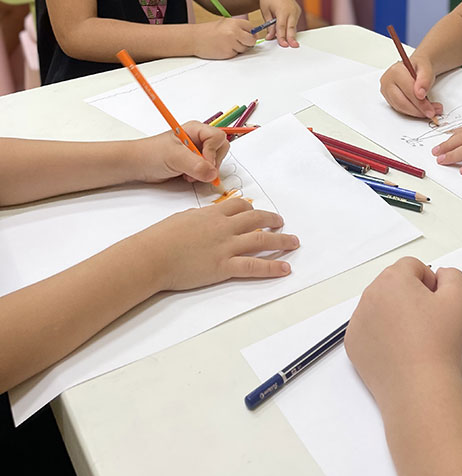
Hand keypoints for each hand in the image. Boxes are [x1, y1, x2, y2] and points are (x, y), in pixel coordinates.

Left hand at [133, 121, 228, 184]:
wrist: (138, 166)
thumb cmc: (151, 154)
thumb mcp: (174, 157)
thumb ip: (195, 165)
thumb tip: (212, 174)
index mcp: (196, 130)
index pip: (218, 138)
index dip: (213, 152)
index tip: (203, 163)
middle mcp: (199, 139)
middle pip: (221, 149)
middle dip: (211, 163)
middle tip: (196, 169)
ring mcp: (198, 152)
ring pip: (216, 162)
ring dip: (205, 171)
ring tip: (188, 173)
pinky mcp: (195, 164)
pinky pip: (208, 171)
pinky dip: (201, 176)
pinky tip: (187, 176)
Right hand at [139, 195, 300, 290]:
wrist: (154, 254)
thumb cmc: (161, 237)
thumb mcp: (182, 218)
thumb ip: (198, 218)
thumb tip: (204, 219)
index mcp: (213, 214)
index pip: (239, 206)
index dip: (251, 210)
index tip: (257, 212)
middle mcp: (224, 227)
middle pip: (256, 219)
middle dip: (272, 220)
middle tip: (281, 223)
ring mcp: (227, 246)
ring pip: (262, 240)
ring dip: (281, 240)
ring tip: (293, 242)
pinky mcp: (225, 266)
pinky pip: (254, 266)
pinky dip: (272, 267)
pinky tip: (285, 268)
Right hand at [193, 18, 255, 58]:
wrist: (194, 38)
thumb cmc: (209, 31)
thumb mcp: (225, 24)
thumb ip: (239, 28)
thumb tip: (254, 35)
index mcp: (235, 22)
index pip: (252, 29)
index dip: (251, 33)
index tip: (248, 35)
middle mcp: (234, 32)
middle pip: (252, 41)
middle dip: (248, 42)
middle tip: (240, 42)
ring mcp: (231, 43)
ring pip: (244, 49)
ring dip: (239, 48)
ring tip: (226, 43)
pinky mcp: (228, 53)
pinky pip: (236, 54)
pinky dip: (231, 53)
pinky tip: (222, 48)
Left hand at [256, 0, 300, 47]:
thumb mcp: (265, 12)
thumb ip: (269, 26)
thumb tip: (271, 37)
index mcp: (282, 9)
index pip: (282, 26)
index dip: (282, 36)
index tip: (283, 44)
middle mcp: (291, 9)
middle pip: (291, 27)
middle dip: (291, 38)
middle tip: (293, 46)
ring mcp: (296, 9)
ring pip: (293, 25)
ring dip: (290, 34)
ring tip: (290, 43)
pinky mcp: (297, 10)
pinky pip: (294, 22)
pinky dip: (291, 28)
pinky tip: (289, 34)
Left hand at [345, 257, 461, 405]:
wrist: (419, 389)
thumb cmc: (438, 344)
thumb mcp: (459, 299)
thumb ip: (452, 276)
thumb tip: (440, 275)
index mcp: (392, 279)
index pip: (412, 267)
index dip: (429, 283)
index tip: (437, 305)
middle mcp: (369, 295)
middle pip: (393, 284)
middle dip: (411, 296)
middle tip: (428, 322)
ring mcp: (358, 321)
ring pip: (380, 306)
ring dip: (395, 313)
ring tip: (414, 339)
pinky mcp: (353, 344)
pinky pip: (369, 328)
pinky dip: (382, 334)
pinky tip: (399, 351)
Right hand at [379, 57, 441, 118]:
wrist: (416, 68)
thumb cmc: (420, 67)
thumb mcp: (426, 68)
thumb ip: (425, 79)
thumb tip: (420, 93)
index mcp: (395, 71)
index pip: (407, 91)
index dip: (419, 102)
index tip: (431, 109)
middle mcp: (387, 81)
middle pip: (401, 102)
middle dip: (418, 110)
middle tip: (432, 112)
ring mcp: (386, 91)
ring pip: (401, 108)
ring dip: (416, 112)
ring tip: (431, 110)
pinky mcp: (389, 99)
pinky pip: (401, 109)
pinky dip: (413, 112)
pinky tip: (422, 109)